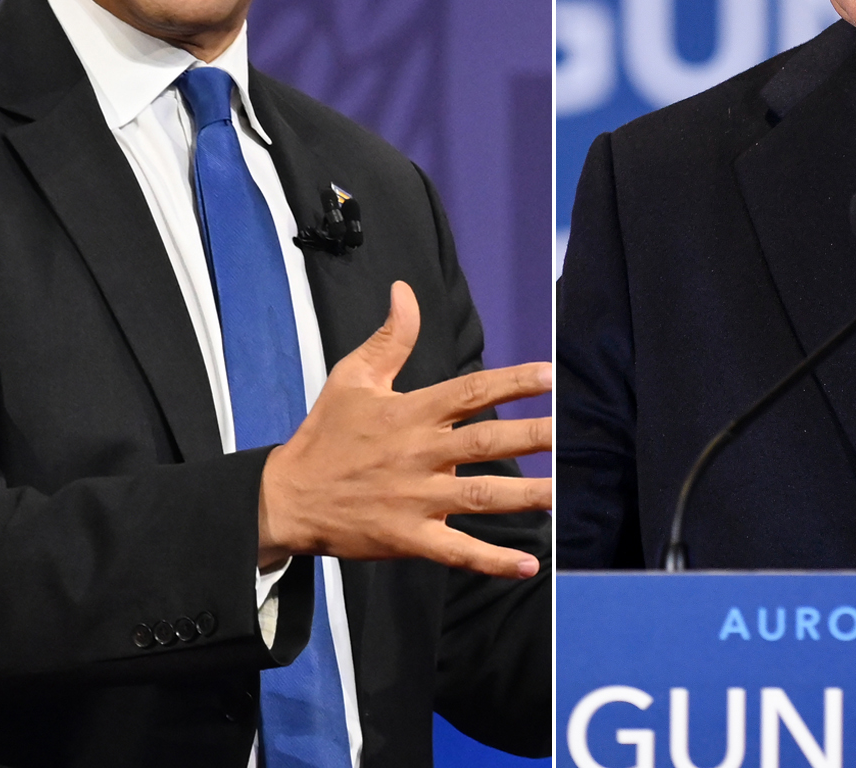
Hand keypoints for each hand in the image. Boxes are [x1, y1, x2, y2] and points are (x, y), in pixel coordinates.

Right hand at [257, 281, 551, 577]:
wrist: (287, 498)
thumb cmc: (325, 434)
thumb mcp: (352, 377)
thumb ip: (389, 338)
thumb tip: (405, 290)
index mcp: (410, 412)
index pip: (470, 391)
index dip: (512, 382)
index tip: (550, 374)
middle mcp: (419, 454)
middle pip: (485, 443)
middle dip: (531, 437)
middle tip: (569, 432)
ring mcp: (416, 498)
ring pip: (480, 498)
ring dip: (524, 498)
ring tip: (561, 496)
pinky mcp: (408, 537)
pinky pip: (457, 550)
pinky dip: (492, 561)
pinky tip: (528, 566)